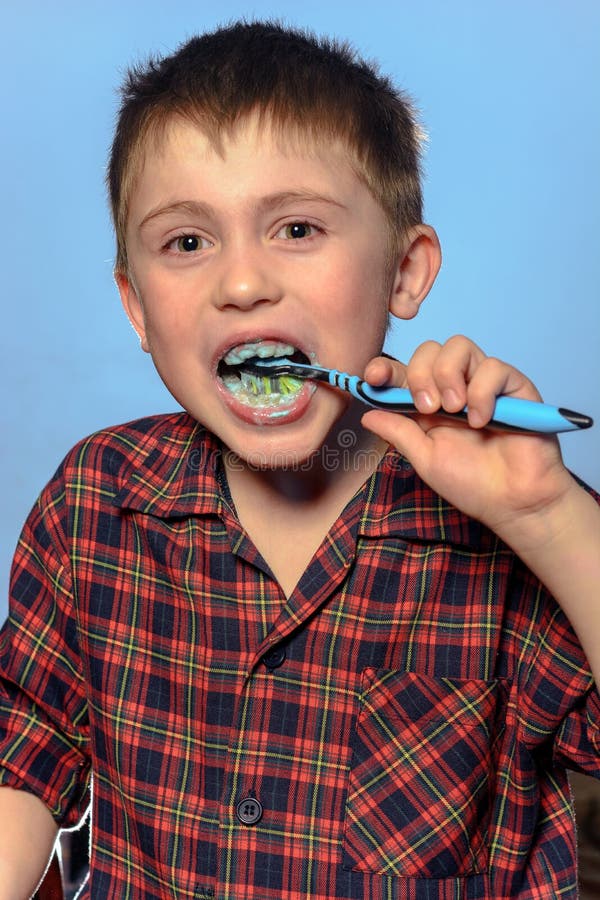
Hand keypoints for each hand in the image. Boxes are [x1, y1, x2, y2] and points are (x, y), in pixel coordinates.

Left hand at [361, 336, 575, 547]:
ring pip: (459, 346)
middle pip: (429, 349)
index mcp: (429, 403)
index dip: (384, 368)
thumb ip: (398, 432)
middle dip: (421, 374)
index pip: (402, 371)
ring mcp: (483, 383)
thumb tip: (367, 414)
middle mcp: (454, 387)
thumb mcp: (424, 458)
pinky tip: (482, 422)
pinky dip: (482, 393)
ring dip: (448, 376)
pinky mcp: (513, 386)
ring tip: (456, 411)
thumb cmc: (472, 483)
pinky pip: (493, 367)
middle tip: (428, 408)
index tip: (373, 377)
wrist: (513, 501)